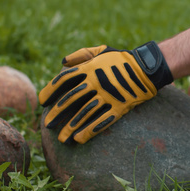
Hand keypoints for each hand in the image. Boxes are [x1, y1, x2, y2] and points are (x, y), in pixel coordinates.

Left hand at [39, 41, 172, 143]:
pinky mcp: (120, 107)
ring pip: (85, 113)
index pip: (63, 80)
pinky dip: (90, 131)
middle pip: (71, 99)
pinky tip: (79, 139)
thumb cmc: (121, 58)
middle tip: (47, 125)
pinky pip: (102, 121)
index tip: (42, 102)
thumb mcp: (101, 50)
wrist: (147, 67)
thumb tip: (62, 62)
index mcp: (90, 68)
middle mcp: (96, 82)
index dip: (50, 91)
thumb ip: (81, 55)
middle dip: (57, 113)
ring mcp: (108, 95)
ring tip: (62, 139)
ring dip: (71, 127)